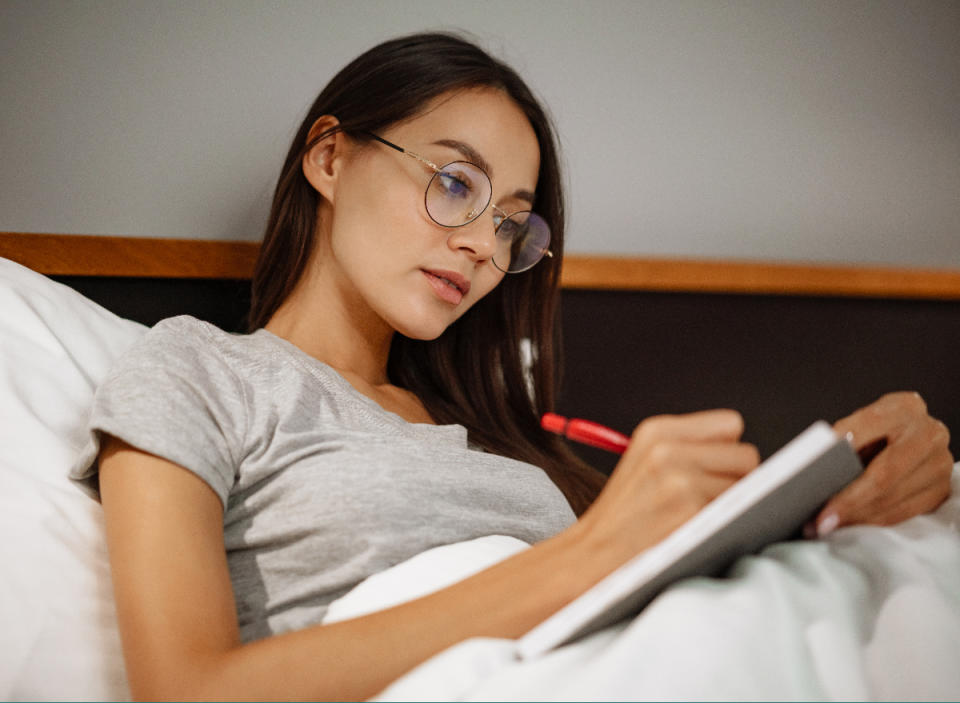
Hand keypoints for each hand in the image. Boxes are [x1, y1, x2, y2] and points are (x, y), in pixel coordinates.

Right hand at [576, 409, 759, 560]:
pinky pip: (736, 512)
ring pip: (746, 487)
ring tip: (694, 516)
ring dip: (729, 504)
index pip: (730, 424)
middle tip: (705, 498)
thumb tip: (745, 454)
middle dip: (734, 478)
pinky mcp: (690, 512)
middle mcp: (667, 449)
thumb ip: (691, 447)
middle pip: (746, 455)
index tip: (710, 469)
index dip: (726, 450)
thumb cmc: (625, 514)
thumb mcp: (645, 460)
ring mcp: (679, 480)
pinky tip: (695, 529)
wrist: (593, 553)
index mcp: (657, 430)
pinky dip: (723, 524)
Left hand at [811, 391, 952, 536]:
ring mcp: (939, 463)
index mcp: (904, 407)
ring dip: (857, 516)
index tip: (815, 477)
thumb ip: (840, 440)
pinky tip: (851, 523)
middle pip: (885, 474)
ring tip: (827, 524)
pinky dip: (873, 521)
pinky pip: (903, 513)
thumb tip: (815, 466)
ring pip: (893, 499)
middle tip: (822, 518)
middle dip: (849, 500)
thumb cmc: (874, 432)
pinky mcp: (940, 490)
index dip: (839, 455)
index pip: (866, 429)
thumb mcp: (857, 425)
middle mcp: (928, 433)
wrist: (907, 439)